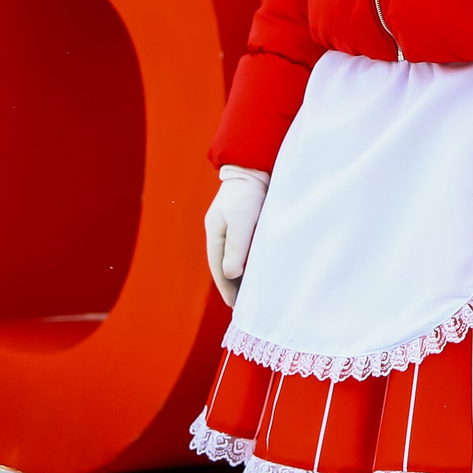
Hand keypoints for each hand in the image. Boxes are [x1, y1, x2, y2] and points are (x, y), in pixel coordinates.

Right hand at [204, 167, 268, 306]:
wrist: (255, 166)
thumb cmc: (248, 193)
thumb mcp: (241, 221)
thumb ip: (235, 247)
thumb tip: (230, 274)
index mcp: (214, 233)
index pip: (218, 269)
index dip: (227, 288)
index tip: (236, 306)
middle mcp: (220, 232)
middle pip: (224, 265)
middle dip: (232, 286)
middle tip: (243, 306)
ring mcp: (231, 226)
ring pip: (234, 257)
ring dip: (241, 275)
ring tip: (251, 293)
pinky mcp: (244, 221)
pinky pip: (244, 248)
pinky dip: (248, 262)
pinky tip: (258, 269)